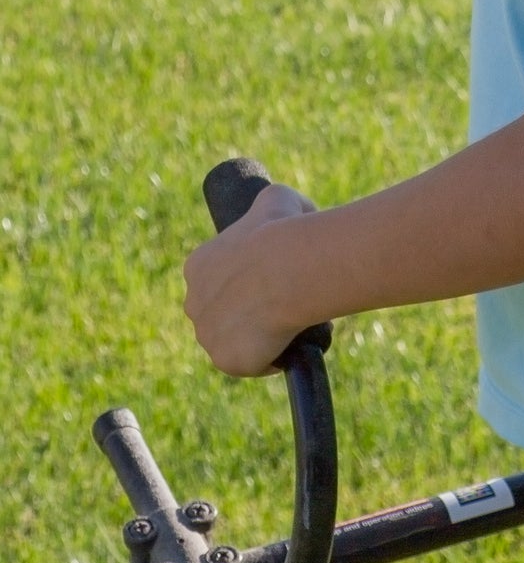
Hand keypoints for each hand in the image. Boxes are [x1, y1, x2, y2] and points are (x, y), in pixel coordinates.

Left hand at [184, 183, 317, 377]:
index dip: (246, 283)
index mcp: (198, 267)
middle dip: (247, 312)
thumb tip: (286, 205)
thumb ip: (271, 201)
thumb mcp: (276, 198)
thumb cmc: (282, 231)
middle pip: (221, 315)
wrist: (288, 269)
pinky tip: (288, 342)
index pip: (218, 281)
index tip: (271, 280)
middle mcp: (193, 303)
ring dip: (258, 337)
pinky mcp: (226, 360)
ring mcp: (207, 335)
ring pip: (235, 341)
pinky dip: (270, 358)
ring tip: (289, 324)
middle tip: (283, 303)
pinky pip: (251, 364)